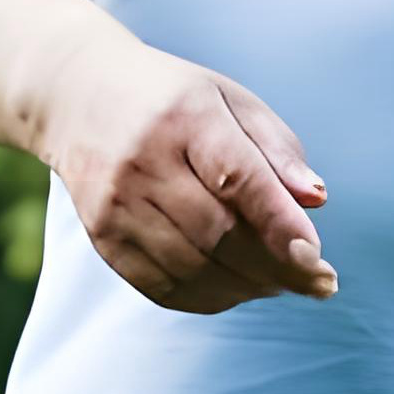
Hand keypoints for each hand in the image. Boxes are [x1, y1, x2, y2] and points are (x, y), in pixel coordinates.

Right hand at [23, 27, 334, 311]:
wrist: (77, 95)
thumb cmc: (172, 99)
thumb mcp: (230, 100)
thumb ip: (277, 148)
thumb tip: (317, 199)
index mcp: (185, 116)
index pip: (238, 179)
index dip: (280, 225)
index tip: (317, 259)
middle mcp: (144, 162)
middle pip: (218, 234)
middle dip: (276, 267)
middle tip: (317, 282)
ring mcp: (116, 203)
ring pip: (191, 268)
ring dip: (247, 287)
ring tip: (282, 283)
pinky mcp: (102, 236)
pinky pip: (161, 286)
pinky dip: (208, 298)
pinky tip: (238, 289)